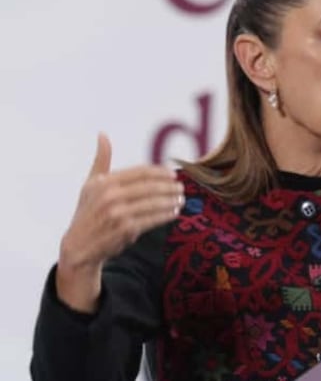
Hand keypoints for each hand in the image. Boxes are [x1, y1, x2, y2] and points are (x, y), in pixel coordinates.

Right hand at [55, 134, 183, 312]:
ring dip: (171, 201)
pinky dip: (167, 215)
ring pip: (155, 203)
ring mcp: (118, 213)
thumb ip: (101, 160)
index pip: (141, 172)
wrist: (79, 246)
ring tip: (180, 199)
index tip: (173, 175)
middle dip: (170, 187)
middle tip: (181, 188)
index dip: (161, 173)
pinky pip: (154, 219)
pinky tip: (174, 212)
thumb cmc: (88, 212)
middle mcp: (109, 195)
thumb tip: (102, 134)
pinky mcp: (126, 229)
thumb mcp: (90, 184)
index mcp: (103, 182)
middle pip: (151, 187)